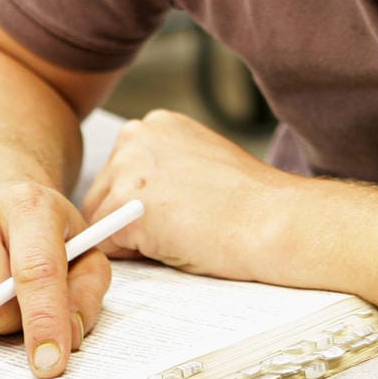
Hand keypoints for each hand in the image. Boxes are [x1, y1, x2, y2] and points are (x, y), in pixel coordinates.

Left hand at [81, 109, 292, 281]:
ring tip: (181, 232)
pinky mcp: (127, 206)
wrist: (276, 220)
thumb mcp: (198, 165)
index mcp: (158, 123)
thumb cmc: (250, 203)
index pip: (120, 172)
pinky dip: (134, 254)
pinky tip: (175, 241)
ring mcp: (129, 169)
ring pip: (101, 220)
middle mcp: (138, 136)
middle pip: (102, 194)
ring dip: (132, 237)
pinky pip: (106, 244)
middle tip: (183, 225)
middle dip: (129, 219)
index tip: (183, 207)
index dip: (144, 202)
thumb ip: (161, 170)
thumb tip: (126, 203)